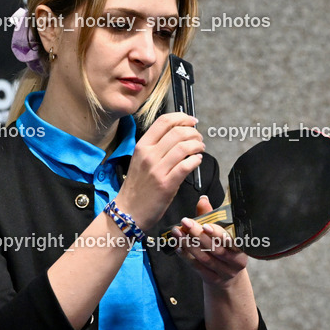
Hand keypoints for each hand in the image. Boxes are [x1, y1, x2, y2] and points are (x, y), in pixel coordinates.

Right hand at [115, 112, 203, 230]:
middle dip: (193, 132)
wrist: (128, 211)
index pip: (163, 122)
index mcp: (142, 146)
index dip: (181, 117)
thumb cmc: (136, 186)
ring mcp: (157, 170)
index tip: (191, 120)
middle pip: (177, 132)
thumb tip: (178, 135)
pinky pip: (186, 165)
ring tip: (200, 148)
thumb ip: (156, 147)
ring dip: (197, 145)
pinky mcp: (166, 184)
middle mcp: (149, 155)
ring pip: (183, 147)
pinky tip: (197, 161)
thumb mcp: (140, 161)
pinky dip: (196, 160)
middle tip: (199, 138)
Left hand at [171, 195, 248, 287]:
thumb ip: (212, 217)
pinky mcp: (212, 279)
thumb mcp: (223, 233)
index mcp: (242, 247)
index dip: (218, 233)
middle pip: (216, 248)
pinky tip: (178, 247)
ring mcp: (224, 272)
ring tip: (178, 233)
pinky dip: (187, 256)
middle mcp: (236, 261)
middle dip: (198, 235)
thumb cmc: (225, 248)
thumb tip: (203, 200)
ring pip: (205, 258)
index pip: (231, 240)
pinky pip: (197, 267)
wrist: (228, 276)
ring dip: (189, 245)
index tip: (205, 225)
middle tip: (185, 223)